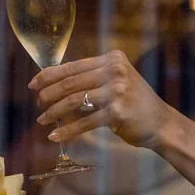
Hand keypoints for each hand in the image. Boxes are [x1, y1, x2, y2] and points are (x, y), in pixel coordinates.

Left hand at [32, 50, 171, 149]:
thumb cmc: (134, 103)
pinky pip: (84, 122)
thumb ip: (92, 79)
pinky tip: (54, 136)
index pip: (73, 66)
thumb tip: (53, 84)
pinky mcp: (117, 113)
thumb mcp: (116, 82)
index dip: (49, 75)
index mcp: (112, 59)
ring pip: (74, 100)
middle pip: (71, 82)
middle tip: (38, 104)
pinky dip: (66, 130)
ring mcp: (117, 91)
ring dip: (53, 112)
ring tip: (42, 120)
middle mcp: (115, 71)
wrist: (161, 123)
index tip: (34, 84)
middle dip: (48, 94)